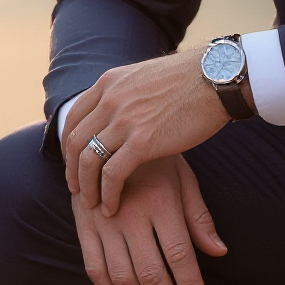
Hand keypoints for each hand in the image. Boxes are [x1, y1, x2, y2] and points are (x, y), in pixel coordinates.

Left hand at [62, 50, 231, 211]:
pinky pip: (112, 175)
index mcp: (108, 83)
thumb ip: (127, 93)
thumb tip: (124, 108)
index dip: (68, 145)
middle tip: (77, 189)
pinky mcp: (142, 142)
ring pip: (88, 161)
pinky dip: (108, 195)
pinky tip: (112, 207)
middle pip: (74, 142)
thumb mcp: (146, 77)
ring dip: (86, 188)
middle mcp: (110, 100)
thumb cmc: (190, 80)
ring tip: (91, 204)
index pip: (73, 118)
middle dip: (72, 171)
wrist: (216, 79)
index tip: (74, 164)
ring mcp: (124, 121)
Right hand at [71, 153, 225, 284]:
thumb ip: (199, 217)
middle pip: (150, 274)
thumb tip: (219, 252)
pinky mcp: (85, 228)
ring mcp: (103, 223)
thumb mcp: (183, 179)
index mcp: (159, 201)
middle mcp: (129, 215)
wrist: (106, 139)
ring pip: (122, 278)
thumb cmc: (154, 163)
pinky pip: (96, 270)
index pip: (178, 255)